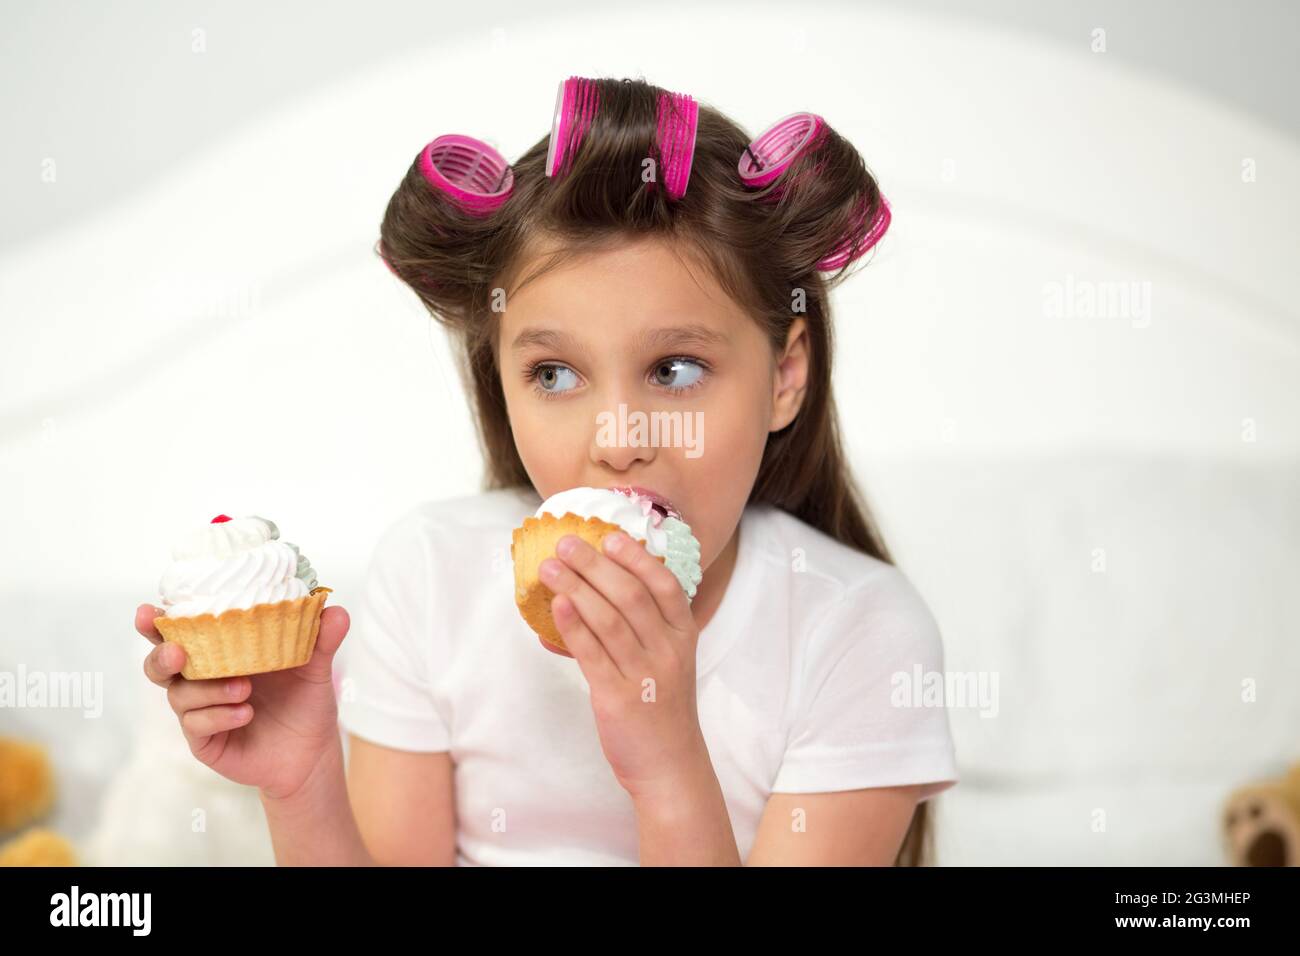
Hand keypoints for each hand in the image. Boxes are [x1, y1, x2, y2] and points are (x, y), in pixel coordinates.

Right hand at [135, 602, 350, 801]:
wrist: (312, 753)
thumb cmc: (305, 701)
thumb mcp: (316, 668)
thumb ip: (321, 639)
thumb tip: (335, 610)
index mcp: (221, 651)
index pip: (181, 631)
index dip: (158, 622)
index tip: (148, 611)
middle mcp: (203, 678)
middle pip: (160, 664)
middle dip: (161, 655)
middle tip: (179, 652)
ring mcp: (200, 711)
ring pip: (179, 694)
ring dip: (207, 689)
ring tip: (245, 687)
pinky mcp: (204, 741)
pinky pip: (196, 725)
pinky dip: (219, 715)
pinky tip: (246, 714)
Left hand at [541, 531, 709, 798]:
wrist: (670, 765)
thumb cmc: (662, 706)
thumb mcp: (667, 660)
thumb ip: (643, 626)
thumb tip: (596, 587)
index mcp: (683, 636)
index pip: (665, 585)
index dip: (637, 558)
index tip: (611, 538)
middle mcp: (667, 651)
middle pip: (631, 595)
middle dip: (595, 564)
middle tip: (567, 543)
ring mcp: (644, 674)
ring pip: (608, 619)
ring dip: (576, 587)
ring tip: (550, 568)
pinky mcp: (617, 698)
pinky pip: (592, 654)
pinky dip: (573, 626)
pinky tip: (557, 605)